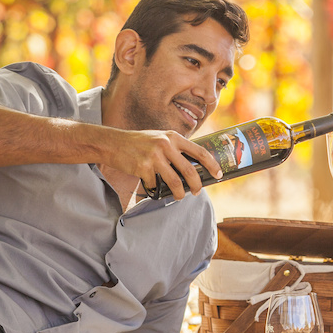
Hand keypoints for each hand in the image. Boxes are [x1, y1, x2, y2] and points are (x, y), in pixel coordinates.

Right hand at [105, 129, 222, 200]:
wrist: (114, 144)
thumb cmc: (139, 143)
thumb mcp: (160, 138)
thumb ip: (175, 148)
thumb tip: (194, 166)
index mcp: (173, 137)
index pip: (199, 151)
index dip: (211, 165)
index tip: (218, 174)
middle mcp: (165, 145)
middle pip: (189, 170)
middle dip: (196, 185)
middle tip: (197, 192)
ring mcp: (154, 157)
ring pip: (175, 182)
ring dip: (180, 193)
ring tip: (180, 196)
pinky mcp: (143, 168)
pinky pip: (155, 185)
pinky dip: (156, 189)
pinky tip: (153, 186)